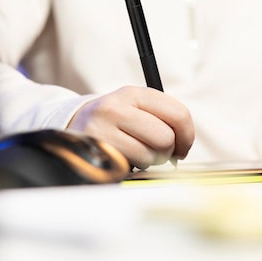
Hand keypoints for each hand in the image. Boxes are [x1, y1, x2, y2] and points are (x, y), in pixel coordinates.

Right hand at [67, 86, 194, 168]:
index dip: (187, 136)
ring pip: (150, 155)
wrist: (74, 125)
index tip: (183, 147)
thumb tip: (184, 144)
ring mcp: (103, 127)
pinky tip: (124, 158)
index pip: (178, 113)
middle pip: (165, 137)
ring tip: (136, 153)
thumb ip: (163, 118)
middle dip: (168, 151)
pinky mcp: (96, 148)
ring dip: (149, 161)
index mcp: (135, 93)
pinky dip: (134, 167)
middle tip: (160, 153)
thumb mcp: (136, 108)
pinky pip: (131, 166)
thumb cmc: (116, 121)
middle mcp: (118, 106)